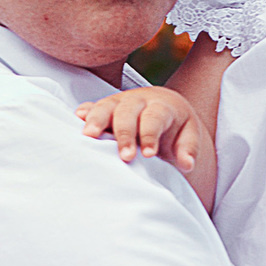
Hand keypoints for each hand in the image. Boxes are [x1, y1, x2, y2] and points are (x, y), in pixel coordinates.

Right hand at [77, 86, 204, 172]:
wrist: (166, 107)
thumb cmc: (177, 128)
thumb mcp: (188, 135)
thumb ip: (188, 148)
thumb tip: (187, 164)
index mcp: (161, 106)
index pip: (154, 117)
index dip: (150, 135)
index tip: (149, 154)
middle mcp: (138, 101)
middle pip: (128, 111)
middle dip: (125, 133)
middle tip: (125, 156)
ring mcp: (119, 102)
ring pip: (107, 106)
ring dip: (97, 119)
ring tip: (88, 136)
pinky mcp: (106, 108)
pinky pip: (93, 107)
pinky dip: (85, 112)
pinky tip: (77, 118)